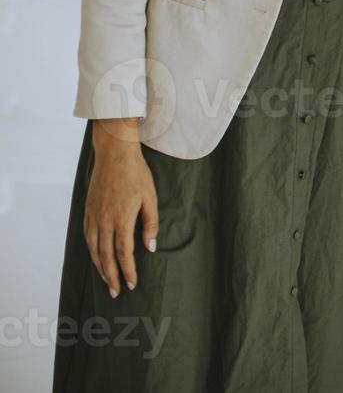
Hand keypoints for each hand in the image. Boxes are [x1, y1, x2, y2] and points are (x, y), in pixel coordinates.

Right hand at [83, 119, 158, 298]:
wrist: (114, 155)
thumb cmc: (137, 175)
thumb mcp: (150, 198)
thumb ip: (150, 224)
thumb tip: (150, 247)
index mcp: (122, 219)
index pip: (124, 253)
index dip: (128, 271)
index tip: (132, 285)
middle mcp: (104, 221)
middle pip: (105, 256)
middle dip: (111, 276)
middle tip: (115, 293)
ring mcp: (93, 216)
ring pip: (93, 249)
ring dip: (100, 267)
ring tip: (106, 281)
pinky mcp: (88, 211)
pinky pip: (87, 237)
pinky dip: (91, 251)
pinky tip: (96, 257)